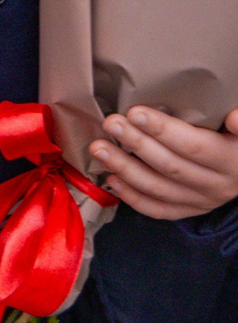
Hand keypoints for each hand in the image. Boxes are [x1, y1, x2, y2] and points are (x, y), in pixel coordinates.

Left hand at [89, 106, 237, 220]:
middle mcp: (218, 185)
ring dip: (125, 168)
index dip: (163, 130)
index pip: (193, 146)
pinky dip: (133, 196)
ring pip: (159, 189)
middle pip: (170, 166)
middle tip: (110, 123)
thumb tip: (233, 117)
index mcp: (232, 161)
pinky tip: (111, 179)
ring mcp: (202, 201)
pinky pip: (159, 209)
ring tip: (99, 148)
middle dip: (136, 143)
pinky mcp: (190, 210)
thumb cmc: (235, 138)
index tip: (134, 112)